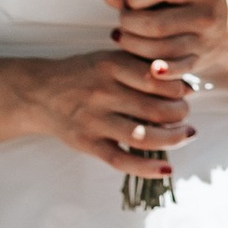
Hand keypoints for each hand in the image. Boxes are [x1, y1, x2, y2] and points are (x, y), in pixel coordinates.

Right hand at [29, 42, 197, 177]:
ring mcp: (93, 120)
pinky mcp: (86, 143)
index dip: (179, 89)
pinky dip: (146, 168)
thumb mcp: (110, 59)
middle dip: (180, 114)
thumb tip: (188, 88)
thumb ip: (145, 68)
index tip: (185, 93)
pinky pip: (120, 160)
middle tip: (185, 116)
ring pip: (143, 136)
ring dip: (173, 139)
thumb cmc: (82, 75)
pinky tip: (166, 169)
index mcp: (110, 66)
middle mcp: (102, 92)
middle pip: (156, 109)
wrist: (38, 93)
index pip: (158, 79)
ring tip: (185, 136)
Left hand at [111, 0, 227, 70]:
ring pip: (159, 50)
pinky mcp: (201, 62)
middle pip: (155, 25)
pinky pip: (173, 70)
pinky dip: (154, 69)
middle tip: (123, 21)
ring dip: (133, 45)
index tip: (128, 1)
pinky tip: (140, 61)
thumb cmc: (197, 0)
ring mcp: (205, 41)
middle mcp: (206, 15)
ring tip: (124, 37)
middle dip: (129, 24)